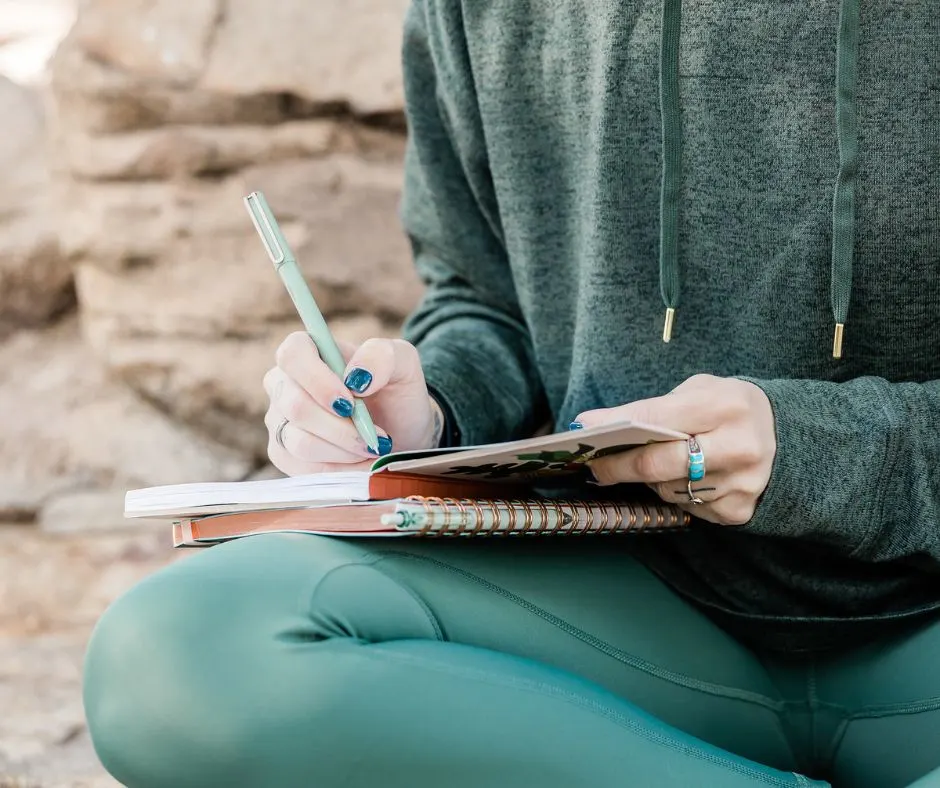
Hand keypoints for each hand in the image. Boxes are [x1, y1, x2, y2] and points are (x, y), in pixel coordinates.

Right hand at [263, 332, 443, 475]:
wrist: (402, 434)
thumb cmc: (398, 393)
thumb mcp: (404, 364)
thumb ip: (382, 356)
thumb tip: (356, 376)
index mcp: (308, 350)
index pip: (293, 354)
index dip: (318, 380)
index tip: (350, 402)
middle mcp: (285, 384)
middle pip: (296, 406)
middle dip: (341, 428)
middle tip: (377, 437)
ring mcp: (280, 421)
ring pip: (300, 442)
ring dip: (345, 450)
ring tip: (372, 448)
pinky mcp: (285, 455)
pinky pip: (304, 469)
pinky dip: (340, 470)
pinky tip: (360, 463)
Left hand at [574, 375, 775, 525]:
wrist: (788, 437)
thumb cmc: (730, 408)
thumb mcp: (700, 391)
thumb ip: (653, 407)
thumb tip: (595, 424)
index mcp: (726, 405)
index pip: (656, 418)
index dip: (614, 425)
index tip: (583, 429)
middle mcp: (738, 447)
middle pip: (658, 465)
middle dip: (618, 465)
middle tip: (596, 464)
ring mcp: (741, 484)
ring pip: (668, 489)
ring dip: (650, 480)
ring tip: (648, 465)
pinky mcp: (738, 511)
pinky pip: (687, 506)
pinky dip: (676, 493)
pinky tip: (683, 478)